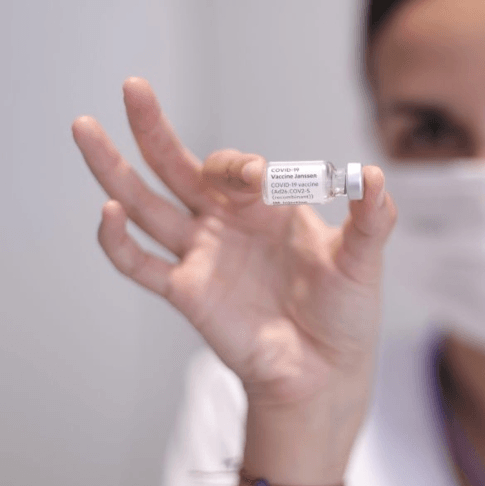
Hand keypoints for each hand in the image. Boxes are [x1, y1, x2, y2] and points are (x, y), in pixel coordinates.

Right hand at [72, 77, 396, 409]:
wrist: (326, 371)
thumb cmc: (345, 313)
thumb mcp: (362, 260)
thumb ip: (372, 218)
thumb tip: (372, 175)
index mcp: (267, 208)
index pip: (236, 170)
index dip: (239, 167)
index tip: (257, 179)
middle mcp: (228, 224)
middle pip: (178, 168)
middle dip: (154, 129)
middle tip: (133, 87)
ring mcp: (203, 256)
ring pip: (147, 206)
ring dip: (115, 170)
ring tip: (85, 128)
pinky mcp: (187, 293)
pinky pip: (141, 265)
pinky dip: (119, 243)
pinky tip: (107, 214)